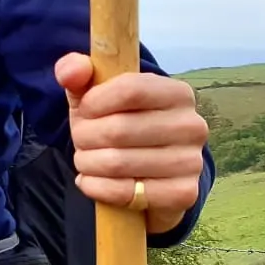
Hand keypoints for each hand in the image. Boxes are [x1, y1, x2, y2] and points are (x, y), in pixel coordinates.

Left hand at [56, 53, 209, 234]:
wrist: (145, 172)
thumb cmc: (116, 123)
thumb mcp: (94, 94)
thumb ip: (76, 72)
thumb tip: (72, 71)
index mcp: (176, 93)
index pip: (130, 90)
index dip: (95, 102)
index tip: (84, 110)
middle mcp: (191, 125)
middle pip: (119, 129)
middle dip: (85, 136)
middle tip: (80, 140)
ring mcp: (191, 161)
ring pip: (117, 162)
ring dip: (87, 163)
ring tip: (86, 159)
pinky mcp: (183, 194)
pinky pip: (125, 193)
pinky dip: (97, 188)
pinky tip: (92, 181)